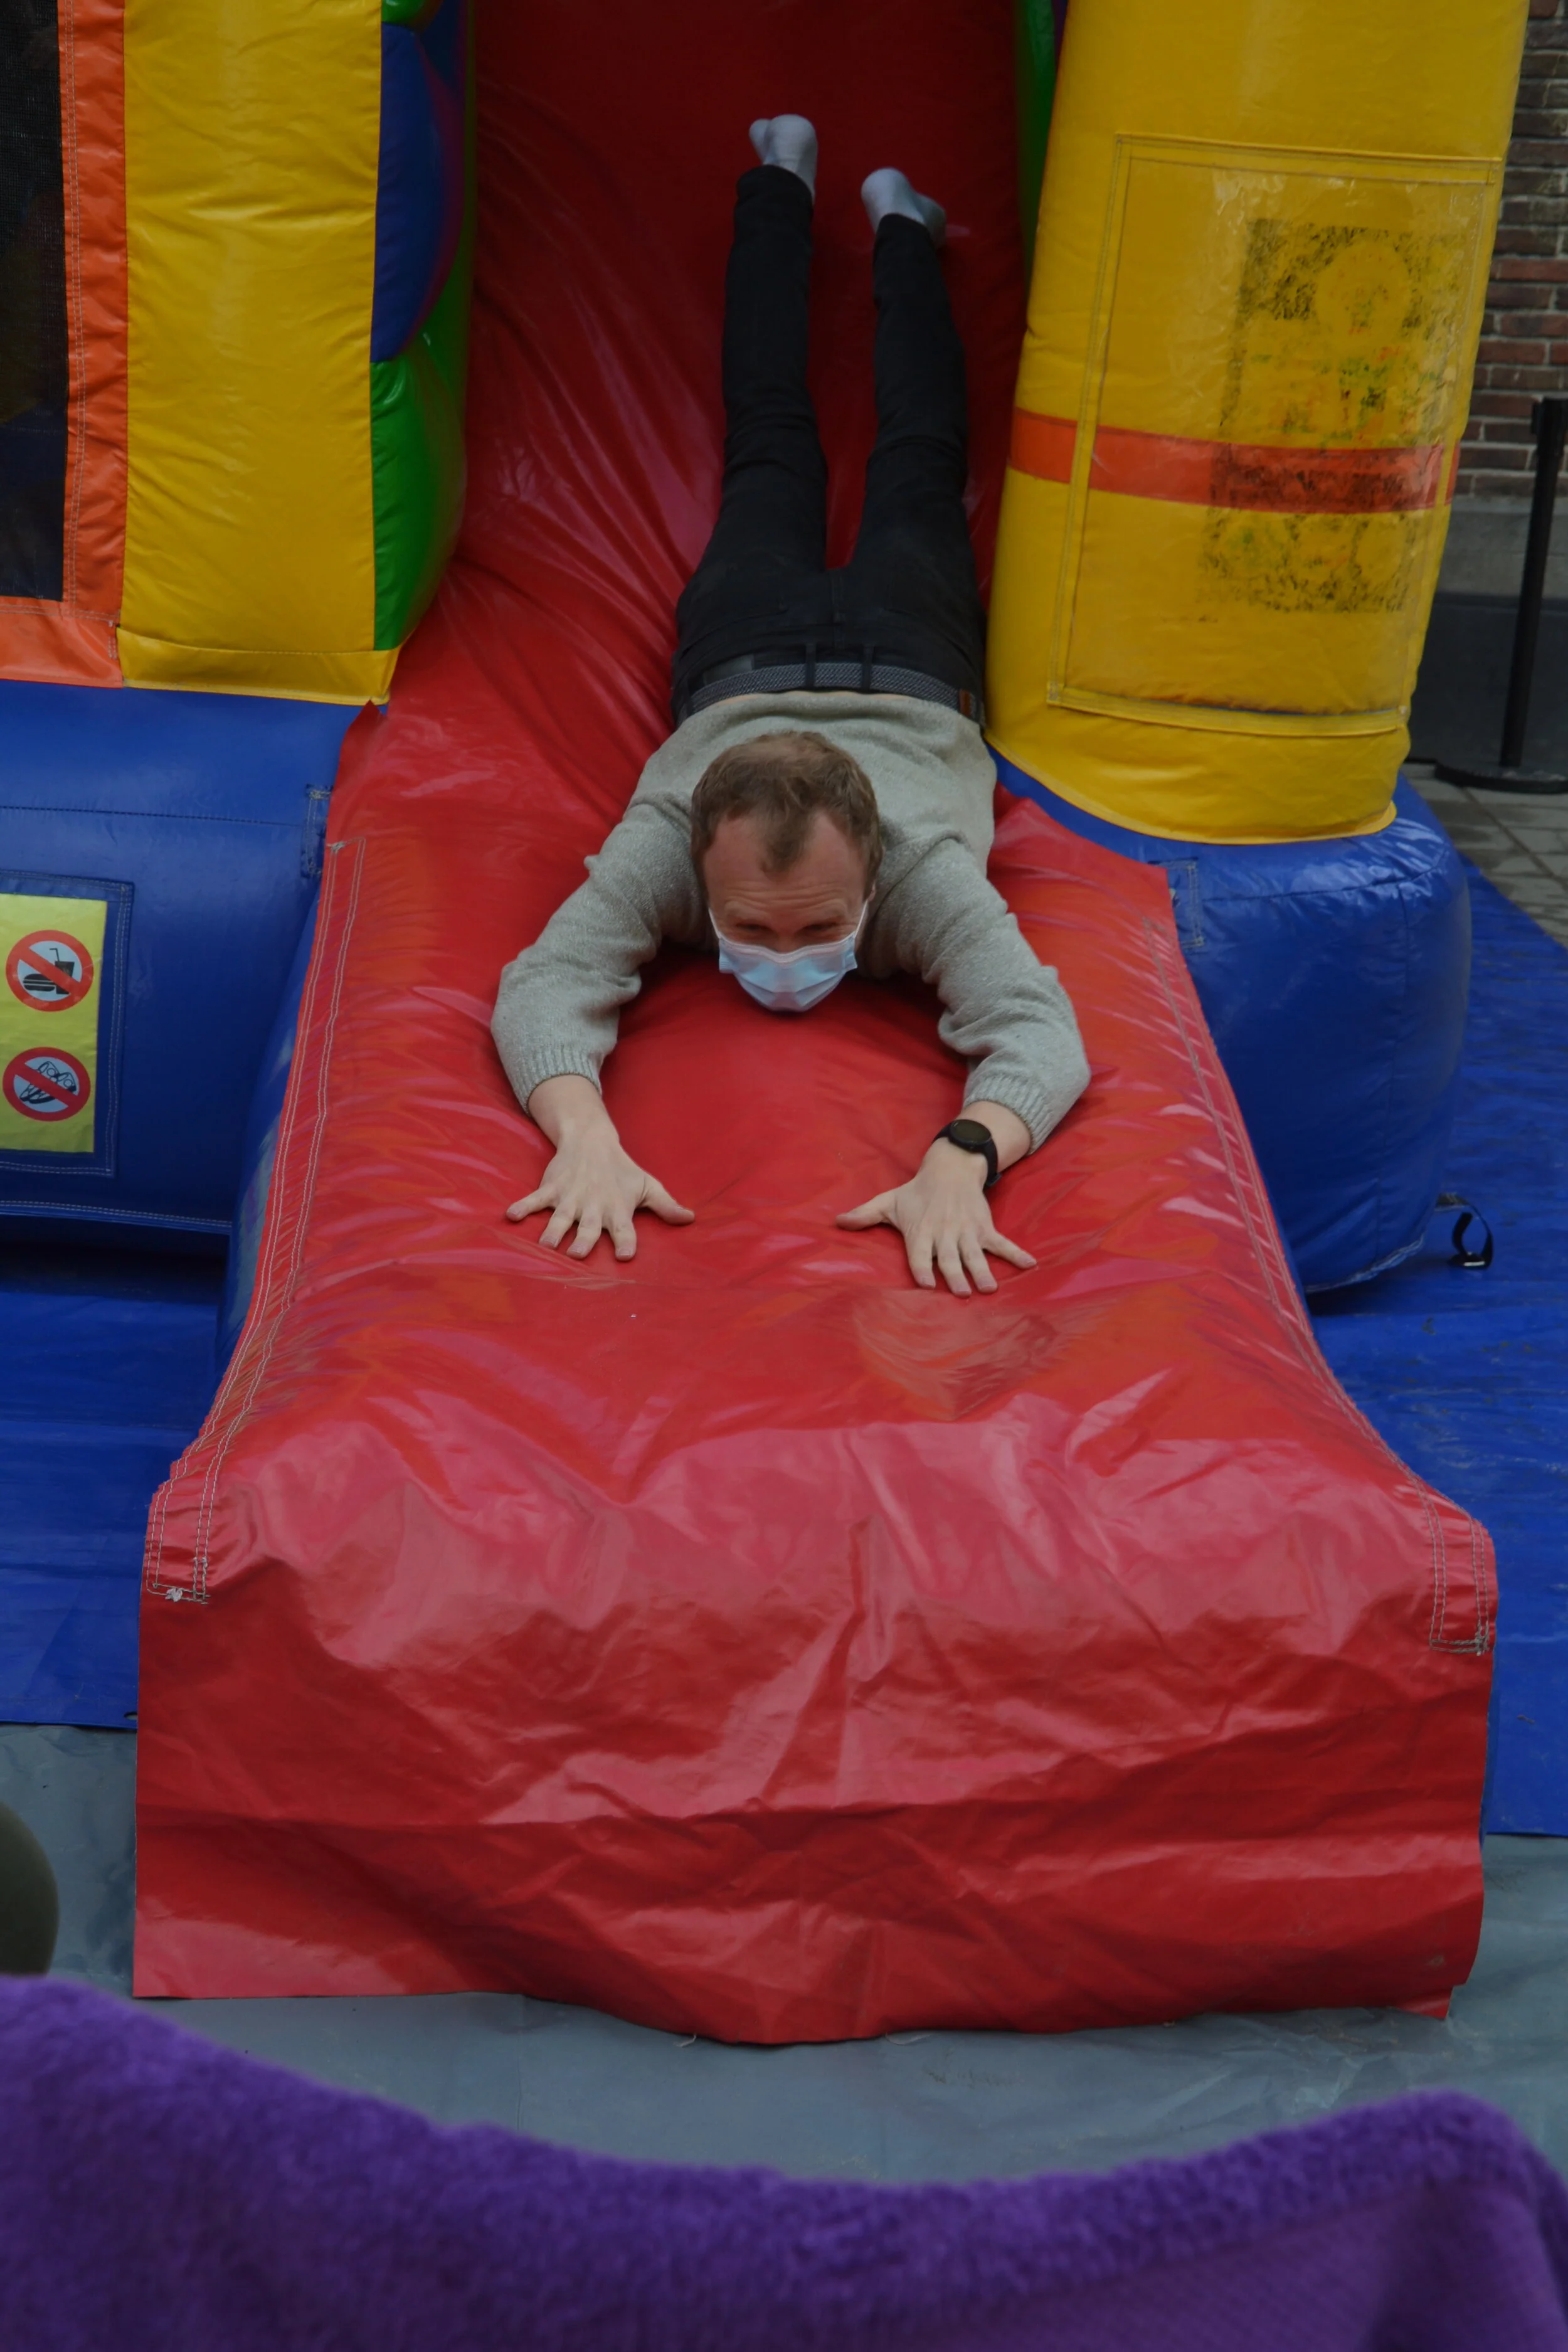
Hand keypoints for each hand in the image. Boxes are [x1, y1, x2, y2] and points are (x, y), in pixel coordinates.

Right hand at [507, 1075, 692, 1261]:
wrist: (591, 1139)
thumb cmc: (622, 1169)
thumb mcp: (647, 1185)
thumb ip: (667, 1206)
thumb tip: (691, 1220)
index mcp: (618, 1208)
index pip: (625, 1229)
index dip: (627, 1242)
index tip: (626, 1256)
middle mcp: (594, 1205)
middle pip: (590, 1227)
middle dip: (584, 1240)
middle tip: (577, 1255)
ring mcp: (570, 1197)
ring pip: (560, 1217)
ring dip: (553, 1231)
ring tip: (546, 1245)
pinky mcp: (551, 1188)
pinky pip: (535, 1199)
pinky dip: (522, 1206)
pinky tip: (510, 1216)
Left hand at [837, 1135, 1035, 1296]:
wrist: (950, 1168)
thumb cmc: (916, 1192)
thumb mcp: (888, 1201)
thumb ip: (864, 1215)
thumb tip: (837, 1222)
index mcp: (920, 1230)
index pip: (919, 1253)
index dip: (923, 1268)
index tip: (927, 1284)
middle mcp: (943, 1232)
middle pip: (950, 1258)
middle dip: (956, 1275)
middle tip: (962, 1293)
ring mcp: (966, 1230)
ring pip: (975, 1254)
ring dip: (983, 1271)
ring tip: (991, 1288)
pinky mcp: (984, 1227)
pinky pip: (1002, 1243)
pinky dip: (1016, 1253)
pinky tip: (1030, 1264)